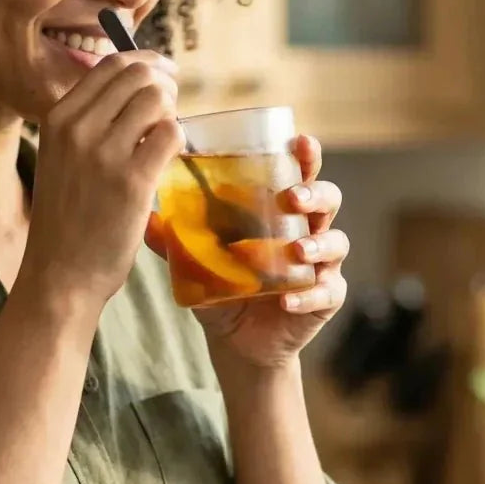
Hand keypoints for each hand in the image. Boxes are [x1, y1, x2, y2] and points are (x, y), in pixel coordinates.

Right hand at [20, 51, 183, 314]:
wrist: (61, 274)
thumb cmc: (68, 219)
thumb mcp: (62, 159)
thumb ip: (90, 124)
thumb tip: (138, 89)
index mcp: (58, 118)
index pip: (110, 65)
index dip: (145, 63)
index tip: (163, 74)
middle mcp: (78, 128)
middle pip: (138, 76)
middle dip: (165, 84)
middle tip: (173, 107)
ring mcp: (105, 154)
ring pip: (158, 100)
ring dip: (173, 113)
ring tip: (168, 138)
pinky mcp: (133, 181)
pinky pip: (172, 135)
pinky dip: (179, 141)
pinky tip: (171, 159)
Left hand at [147, 134, 348, 370]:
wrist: (238, 342)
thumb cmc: (224, 289)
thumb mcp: (197, 263)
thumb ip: (177, 241)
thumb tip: (147, 218)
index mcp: (282, 211)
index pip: (301, 172)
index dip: (306, 155)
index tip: (298, 141)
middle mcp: (308, 230)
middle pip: (328, 199)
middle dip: (315, 193)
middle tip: (292, 198)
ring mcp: (322, 264)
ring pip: (336, 242)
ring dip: (319, 243)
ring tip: (298, 249)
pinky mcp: (326, 298)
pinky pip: (327, 291)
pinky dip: (308, 295)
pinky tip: (288, 301)